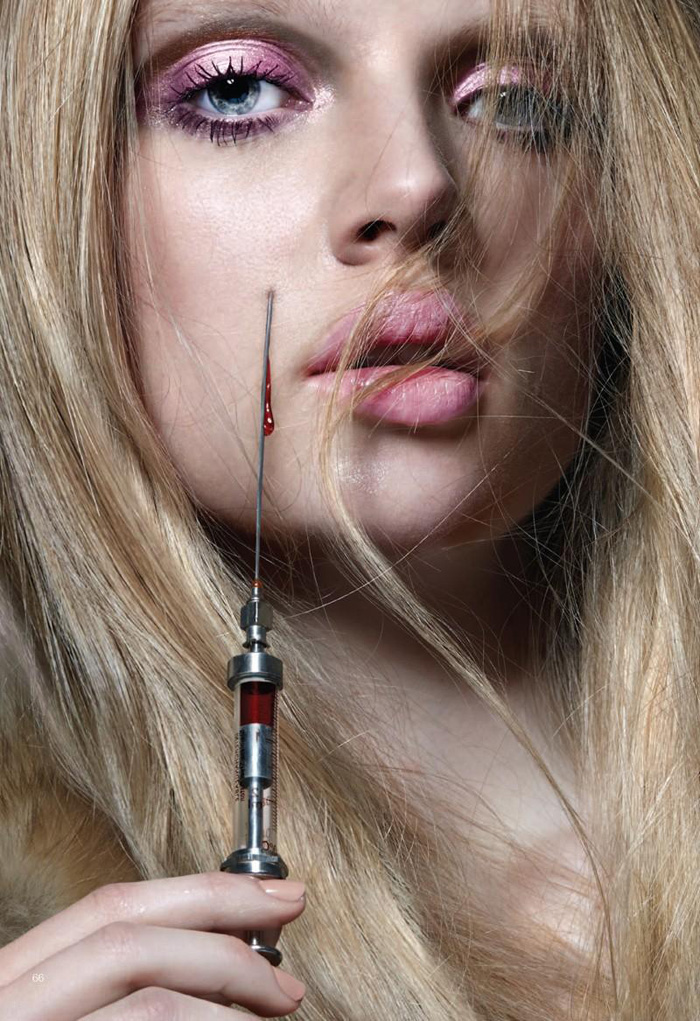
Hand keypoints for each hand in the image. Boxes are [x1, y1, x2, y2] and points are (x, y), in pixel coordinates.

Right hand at [0, 871, 305, 1018]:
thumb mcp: (68, 1010)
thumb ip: (127, 982)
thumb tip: (229, 955)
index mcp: (17, 977)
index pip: (109, 907)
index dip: (200, 891)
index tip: (269, 892)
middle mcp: (14, 1002)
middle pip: (129, 937)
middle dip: (225, 927)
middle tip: (292, 936)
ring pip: (151, 1001)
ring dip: (230, 997)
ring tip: (277, 1008)